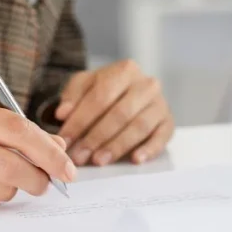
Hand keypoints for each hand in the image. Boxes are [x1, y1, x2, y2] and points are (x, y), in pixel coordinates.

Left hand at [53, 60, 173, 166]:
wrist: (129, 95)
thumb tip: (63, 114)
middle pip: (120, 113)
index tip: (65, 140)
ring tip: (99, 160)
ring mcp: (161, 104)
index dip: (81, 120)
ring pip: (139, 126)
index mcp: (126, 70)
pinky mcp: (168, 123)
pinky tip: (135, 159)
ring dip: (117, 146)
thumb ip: (71, 97)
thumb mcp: (84, 86)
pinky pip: (161, 137)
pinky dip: (149, 149)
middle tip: (79, 156)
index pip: (101, 96)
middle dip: (96, 137)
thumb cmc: (104, 91)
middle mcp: (147, 84)